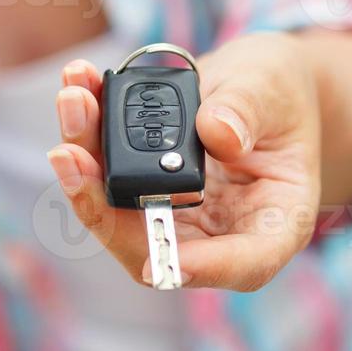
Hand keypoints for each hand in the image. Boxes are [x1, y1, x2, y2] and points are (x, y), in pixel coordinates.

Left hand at [46, 32, 321, 291]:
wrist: (257, 82)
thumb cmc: (280, 92)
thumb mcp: (272, 88)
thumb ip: (247, 110)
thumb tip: (215, 132)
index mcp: (274, 221)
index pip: (244, 264)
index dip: (200, 268)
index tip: (157, 260)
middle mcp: (218, 229)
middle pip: (154, 243)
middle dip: (103, 206)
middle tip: (71, 154)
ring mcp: (175, 212)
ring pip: (117, 211)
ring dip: (84, 163)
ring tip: (73, 101)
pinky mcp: (142, 187)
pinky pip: (105, 173)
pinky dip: (85, 133)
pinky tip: (77, 87)